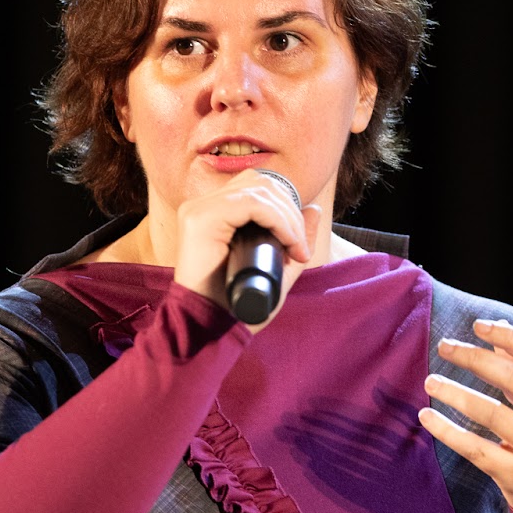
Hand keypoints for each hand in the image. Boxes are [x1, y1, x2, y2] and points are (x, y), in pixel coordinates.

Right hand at [171, 169, 320, 326]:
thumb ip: (294, 238)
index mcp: (216, 213)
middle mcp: (204, 206)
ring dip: (288, 217)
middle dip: (291, 211)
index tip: (300, 245)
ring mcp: (198, 210)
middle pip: (261, 182)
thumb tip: (313, 209)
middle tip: (300, 247)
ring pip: (259, 190)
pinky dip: (277, 220)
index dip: (287, 207)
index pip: (258, 187)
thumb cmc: (238, 304)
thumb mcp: (277, 268)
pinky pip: (251, 204)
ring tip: (296, 248)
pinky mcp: (199, 219)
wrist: (210, 329)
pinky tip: (287, 242)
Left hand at [419, 318, 512, 512]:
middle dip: (476, 359)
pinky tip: (427, 417)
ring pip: (493, 415)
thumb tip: (500, 325)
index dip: (510, 337)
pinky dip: (449, 432)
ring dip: (457, 394)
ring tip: (431, 381)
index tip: (478, 326)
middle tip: (445, 347)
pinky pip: (478, 450)